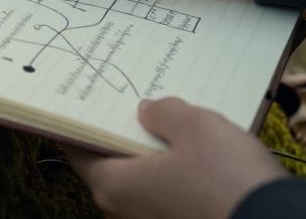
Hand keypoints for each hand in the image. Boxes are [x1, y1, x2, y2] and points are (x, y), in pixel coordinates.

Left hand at [66, 97, 286, 218]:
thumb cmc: (228, 179)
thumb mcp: (196, 126)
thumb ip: (164, 113)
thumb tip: (148, 111)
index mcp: (114, 186)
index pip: (77, 148)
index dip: (80, 121)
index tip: (84, 98)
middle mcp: (125, 211)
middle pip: (111, 163)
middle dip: (122, 132)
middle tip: (135, 101)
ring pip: (144, 179)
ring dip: (154, 152)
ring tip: (172, 120)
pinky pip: (168, 193)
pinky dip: (175, 171)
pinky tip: (198, 150)